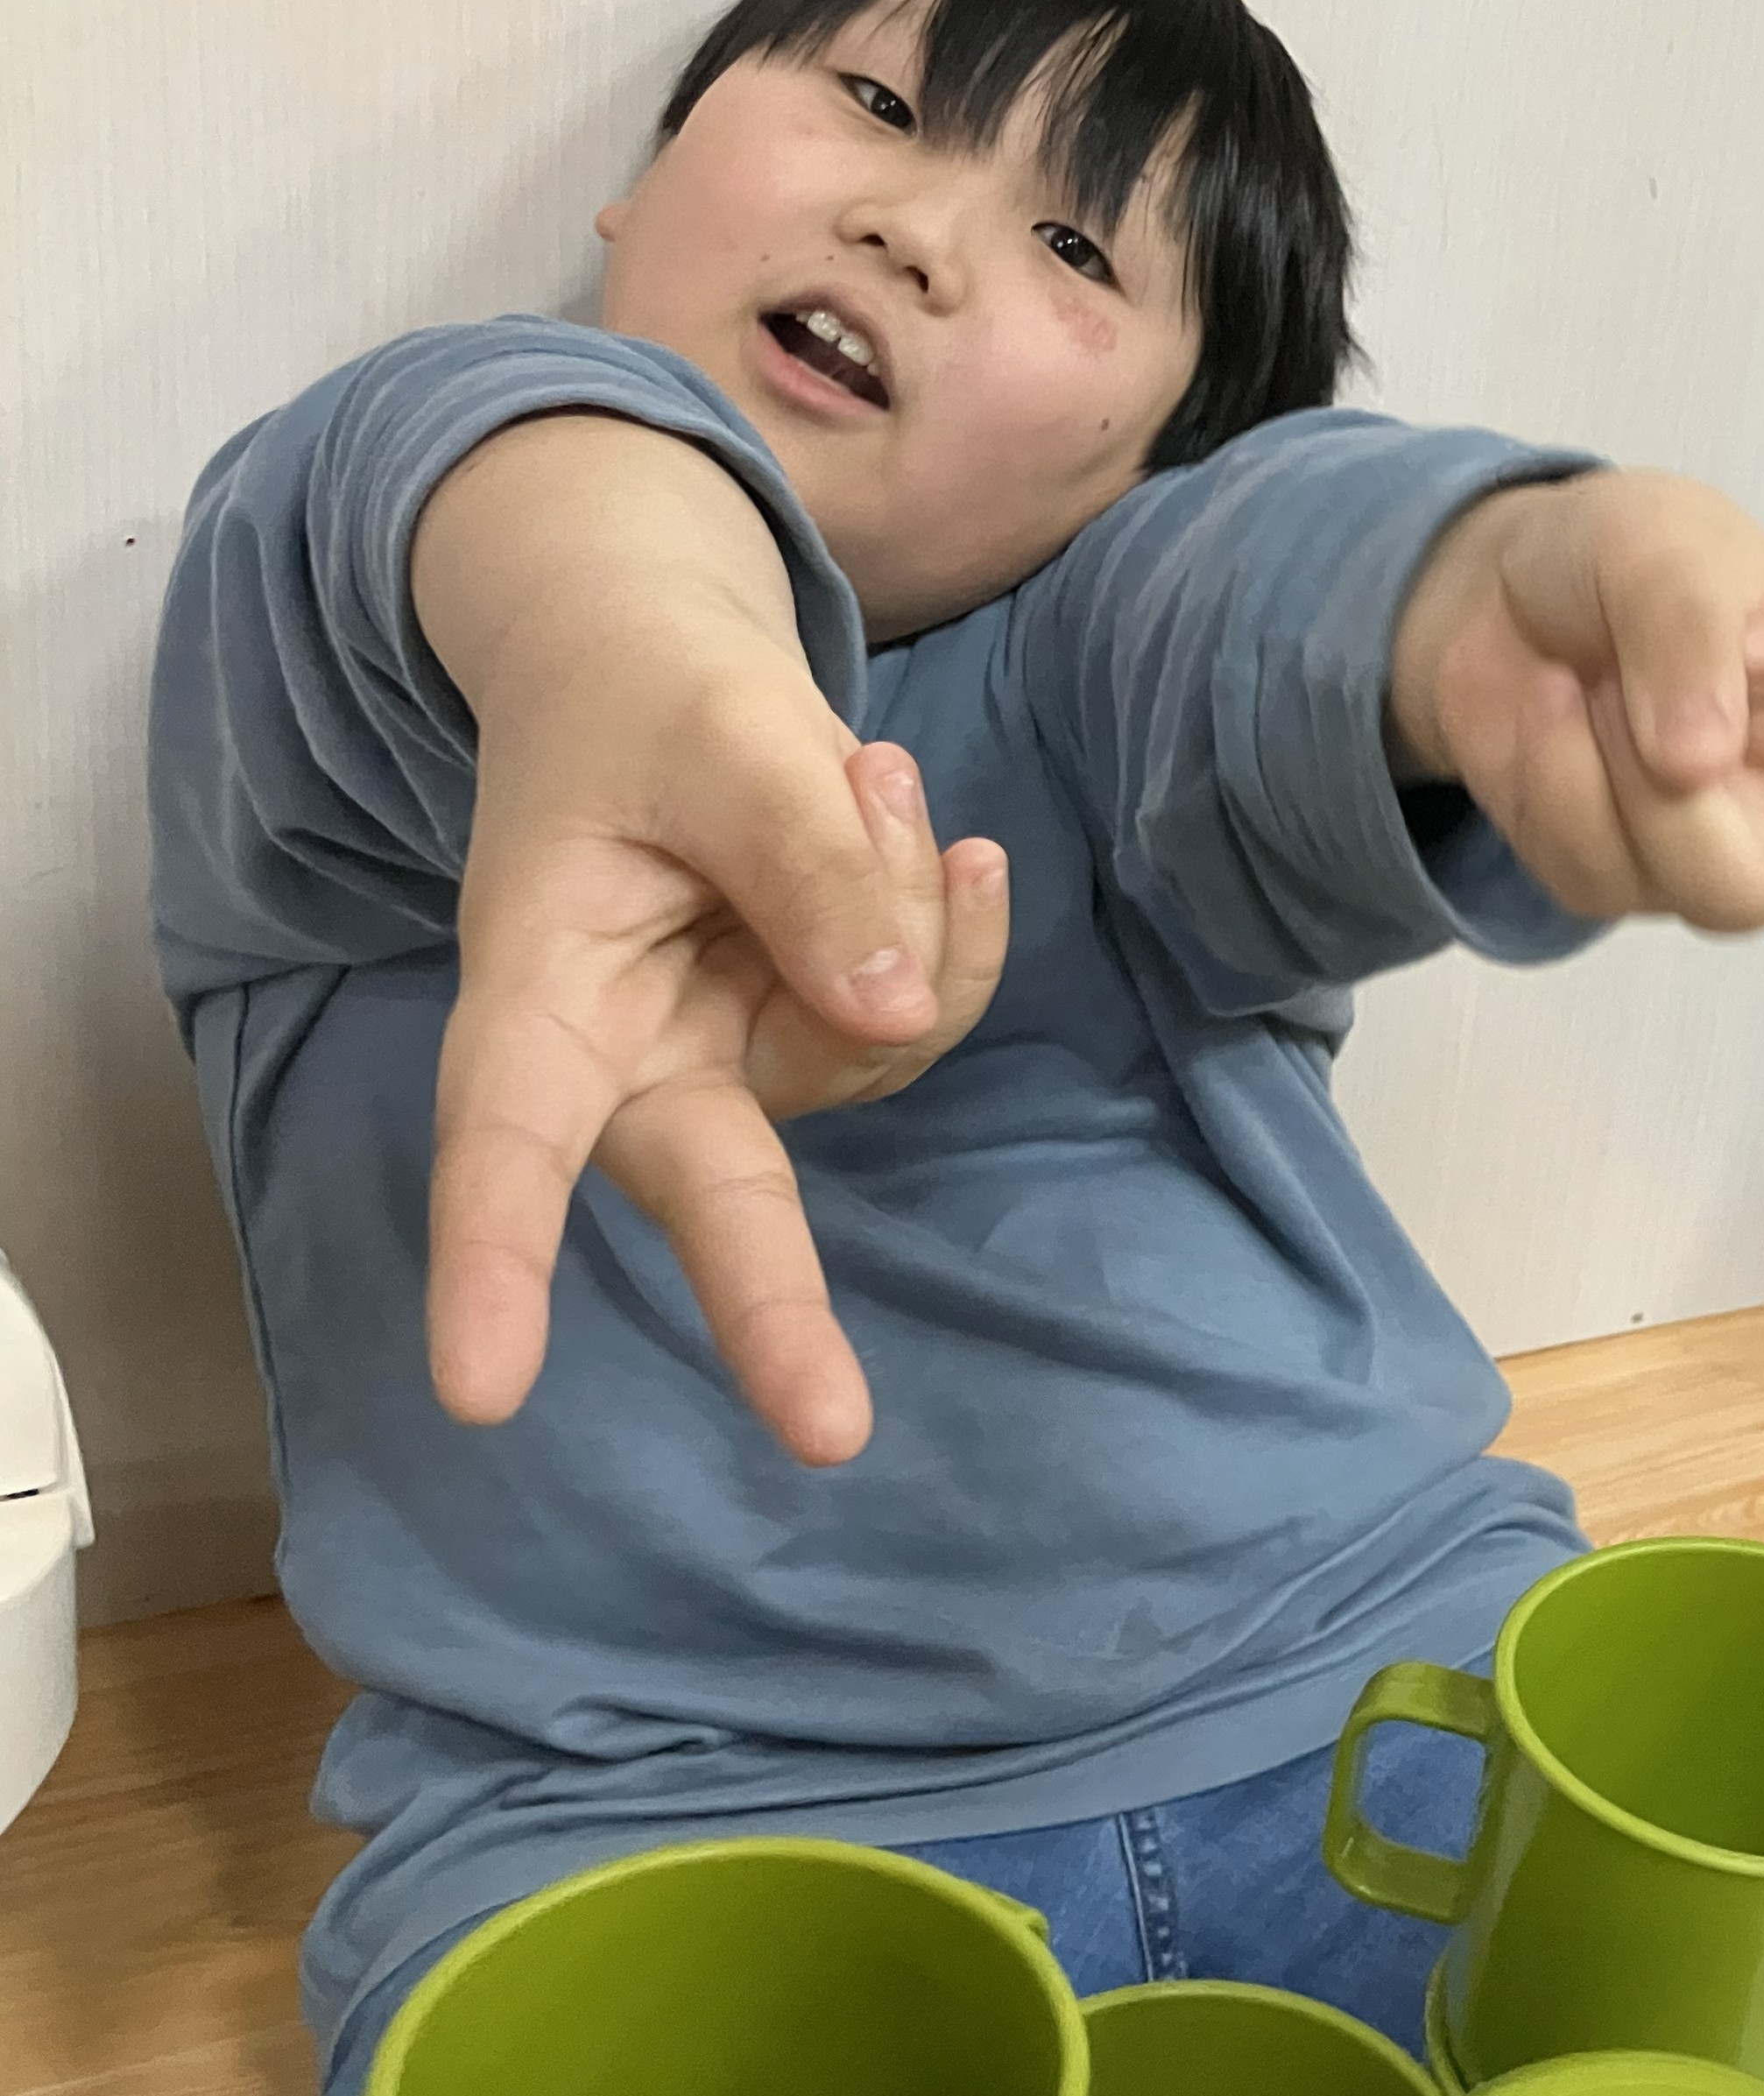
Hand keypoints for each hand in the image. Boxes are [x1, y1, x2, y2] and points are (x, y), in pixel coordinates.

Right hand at [416, 419, 1010, 1464]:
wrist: (662, 664)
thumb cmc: (651, 699)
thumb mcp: (723, 734)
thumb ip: (805, 861)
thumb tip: (895, 1016)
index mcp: (539, 990)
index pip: (508, 1134)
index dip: (493, 1260)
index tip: (481, 1392)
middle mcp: (631, 1059)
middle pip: (709, 1194)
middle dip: (772, 1306)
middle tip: (828, 1431)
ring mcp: (738, 1058)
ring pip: (874, 1045)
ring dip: (904, 902)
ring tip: (863, 771)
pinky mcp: (822, 1037)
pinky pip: (927, 1012)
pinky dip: (948, 916)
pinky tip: (950, 840)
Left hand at [1391, 473, 1763, 992]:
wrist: (1488, 607)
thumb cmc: (1626, 566)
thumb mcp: (1666, 547)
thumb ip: (1691, 633)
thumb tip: (1704, 759)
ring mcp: (1730, 857)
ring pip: (1724, 882)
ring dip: (1639, 783)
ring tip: (1597, 693)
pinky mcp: (1628, 893)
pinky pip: (1601, 872)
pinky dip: (1555, 783)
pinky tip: (1551, 729)